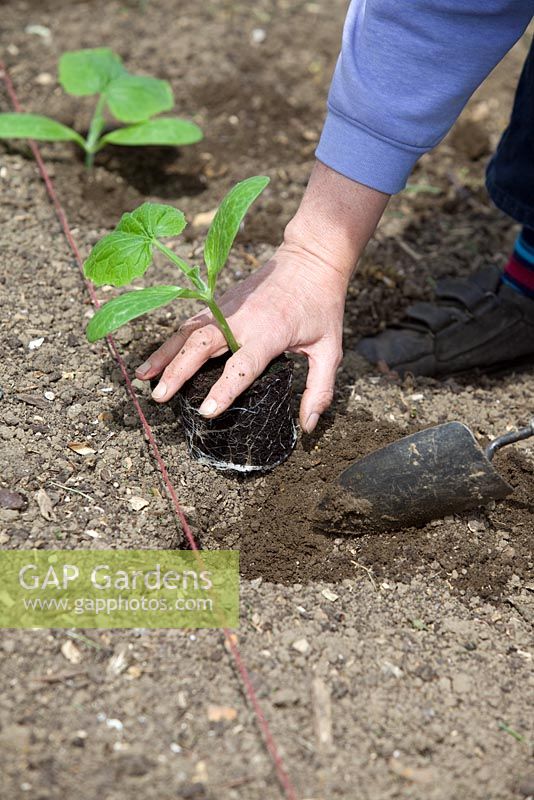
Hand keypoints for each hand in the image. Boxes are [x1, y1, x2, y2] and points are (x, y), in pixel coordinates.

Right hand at [136, 162, 388, 432]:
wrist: (310, 260)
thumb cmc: (322, 306)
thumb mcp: (331, 349)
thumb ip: (320, 389)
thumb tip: (308, 426)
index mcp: (270, 333)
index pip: (243, 364)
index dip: (224, 388)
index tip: (207, 410)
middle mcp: (242, 319)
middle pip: (202, 346)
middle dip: (178, 372)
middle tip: (161, 397)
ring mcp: (226, 308)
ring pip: (188, 332)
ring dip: (165, 354)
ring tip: (143, 377)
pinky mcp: (218, 302)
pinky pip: (189, 323)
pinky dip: (170, 340)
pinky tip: (156, 357)